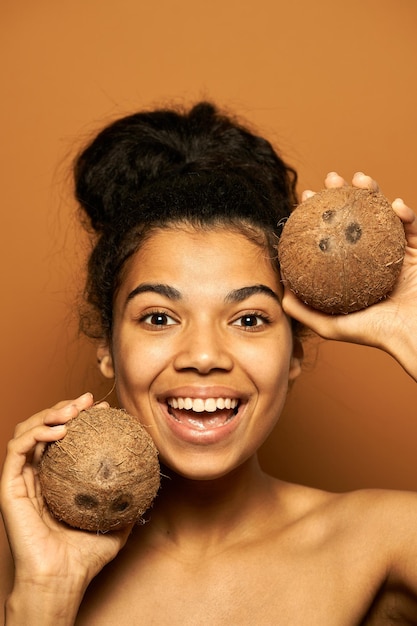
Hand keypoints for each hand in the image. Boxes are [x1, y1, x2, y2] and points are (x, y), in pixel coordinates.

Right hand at [0, 393, 132, 620]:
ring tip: (73, 409)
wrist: (62, 580)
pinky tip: (59, 429)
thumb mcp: (116, 523)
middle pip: (44, 427)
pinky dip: (35, 432)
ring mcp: (21, 480)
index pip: (65, 438)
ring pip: (27, 431)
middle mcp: (36, 475)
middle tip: (87, 400)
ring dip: (48, 413)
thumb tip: (151, 484)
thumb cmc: (85, 557)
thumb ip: (128, 503)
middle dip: (64, 406)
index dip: (81, 418)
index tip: (103, 410)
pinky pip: (16, 450)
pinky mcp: (9, 487)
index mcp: (56, 480)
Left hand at [282, 172, 416, 379]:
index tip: (305, 199)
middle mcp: (370, 258)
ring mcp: (394, 253)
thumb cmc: (375, 335)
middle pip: (354, 218)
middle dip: (342, 194)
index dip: (317, 215)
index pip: (330, 235)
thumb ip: (304, 310)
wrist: (414, 336)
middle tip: (331, 179)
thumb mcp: (330, 325)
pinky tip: (396, 205)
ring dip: (373, 192)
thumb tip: (280, 290)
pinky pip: (412, 228)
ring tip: (360, 178)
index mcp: (350, 270)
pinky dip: (406, 215)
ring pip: (382, 215)